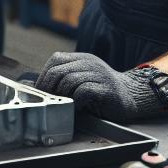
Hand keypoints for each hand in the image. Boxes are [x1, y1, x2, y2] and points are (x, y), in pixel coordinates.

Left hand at [35, 53, 164, 120]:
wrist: (132, 96)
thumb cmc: (102, 92)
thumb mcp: (82, 79)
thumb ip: (64, 79)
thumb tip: (36, 87)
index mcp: (82, 59)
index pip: (56, 59)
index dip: (44, 76)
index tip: (41, 91)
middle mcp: (90, 63)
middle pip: (59, 71)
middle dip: (49, 88)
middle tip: (49, 101)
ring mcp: (99, 74)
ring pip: (70, 80)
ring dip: (63, 95)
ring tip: (64, 104)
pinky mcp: (106, 89)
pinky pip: (84, 91)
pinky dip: (76, 101)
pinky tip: (78, 108)